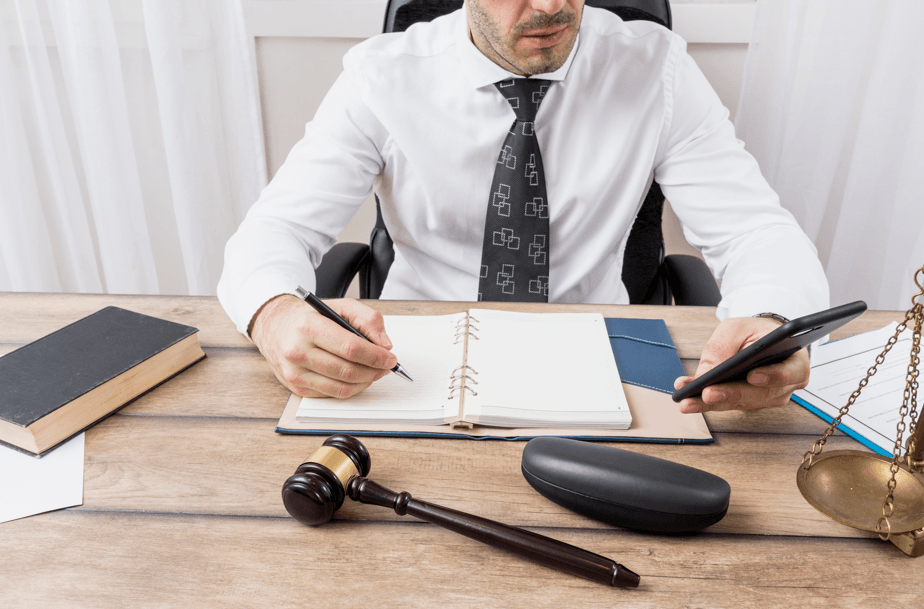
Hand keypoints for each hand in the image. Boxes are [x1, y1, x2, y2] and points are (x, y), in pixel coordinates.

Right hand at [250, 295, 397, 397]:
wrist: (273, 326)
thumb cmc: (308, 316)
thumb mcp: (340, 306)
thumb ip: (367, 319)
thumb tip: (384, 344)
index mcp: (309, 327)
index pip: (350, 348)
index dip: (376, 356)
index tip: (390, 358)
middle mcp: (298, 352)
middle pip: (348, 371)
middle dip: (374, 371)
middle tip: (386, 366)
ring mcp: (295, 373)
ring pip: (341, 387)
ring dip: (365, 382)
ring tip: (374, 372)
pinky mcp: (296, 387)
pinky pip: (331, 394)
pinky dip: (350, 388)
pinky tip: (357, 378)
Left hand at [673, 317, 809, 413]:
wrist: (760, 340)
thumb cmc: (754, 332)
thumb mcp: (738, 328)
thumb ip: (725, 347)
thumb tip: (706, 374)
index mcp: (795, 362)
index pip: (789, 373)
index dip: (773, 376)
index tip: (753, 376)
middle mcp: (785, 386)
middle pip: (758, 395)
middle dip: (729, 395)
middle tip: (706, 394)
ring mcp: (767, 397)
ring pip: (739, 403)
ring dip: (710, 404)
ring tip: (687, 401)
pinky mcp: (748, 403)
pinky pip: (727, 404)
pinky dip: (706, 403)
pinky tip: (687, 398)